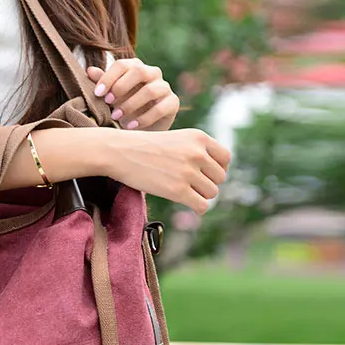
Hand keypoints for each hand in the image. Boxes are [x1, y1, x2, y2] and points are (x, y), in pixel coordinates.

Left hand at [87, 58, 178, 130]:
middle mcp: (152, 73)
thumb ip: (102, 83)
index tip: (97, 93)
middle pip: (139, 71)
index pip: (122, 65)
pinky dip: (143, 119)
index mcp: (135, 67)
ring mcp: (164, 87)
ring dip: (130, 104)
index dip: (108, 77)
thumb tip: (89, 70)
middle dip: (121, 87)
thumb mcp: (111, 96)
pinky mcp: (173, 103)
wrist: (143, 128)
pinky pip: (160, 108)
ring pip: (150, 90)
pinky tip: (130, 127)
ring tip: (116, 116)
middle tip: (108, 102)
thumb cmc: (124, 107)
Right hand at [102, 128, 231, 215]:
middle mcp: (197, 153)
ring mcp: (188, 172)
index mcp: (198, 137)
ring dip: (200, 195)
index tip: (204, 173)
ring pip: (212, 193)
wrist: (119, 151)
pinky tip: (186, 202)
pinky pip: (202, 206)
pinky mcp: (178, 190)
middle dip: (207, 183)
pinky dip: (197, 207)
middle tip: (189, 184)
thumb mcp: (175, 139)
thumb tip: (218, 175)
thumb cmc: (143, 147)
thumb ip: (196, 151)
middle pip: (220, 177)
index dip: (217, 168)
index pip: (225, 158)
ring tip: (183, 191)